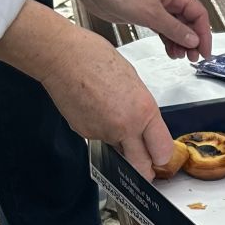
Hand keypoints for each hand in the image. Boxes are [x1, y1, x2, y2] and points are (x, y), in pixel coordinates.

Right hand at [0, 3, 173, 180]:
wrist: (62, 57)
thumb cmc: (95, 58)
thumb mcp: (134, 81)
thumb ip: (143, 110)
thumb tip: (146, 126)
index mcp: (144, 111)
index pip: (162, 152)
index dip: (162, 157)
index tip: (160, 156)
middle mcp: (125, 127)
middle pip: (141, 168)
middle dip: (144, 168)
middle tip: (145, 161)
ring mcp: (103, 133)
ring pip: (118, 151)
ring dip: (119, 143)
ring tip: (111, 114)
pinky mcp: (85, 134)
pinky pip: (99, 139)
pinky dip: (100, 130)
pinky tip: (95, 109)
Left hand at [79, 0, 212, 59]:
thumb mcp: (151, 13)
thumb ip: (174, 28)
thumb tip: (192, 40)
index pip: (198, 15)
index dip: (204, 34)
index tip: (204, 51)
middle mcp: (168, 0)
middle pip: (190, 22)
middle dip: (193, 41)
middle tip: (193, 58)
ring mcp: (158, 8)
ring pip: (177, 28)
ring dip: (181, 43)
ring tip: (181, 57)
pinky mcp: (147, 15)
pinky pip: (165, 30)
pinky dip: (169, 41)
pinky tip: (170, 51)